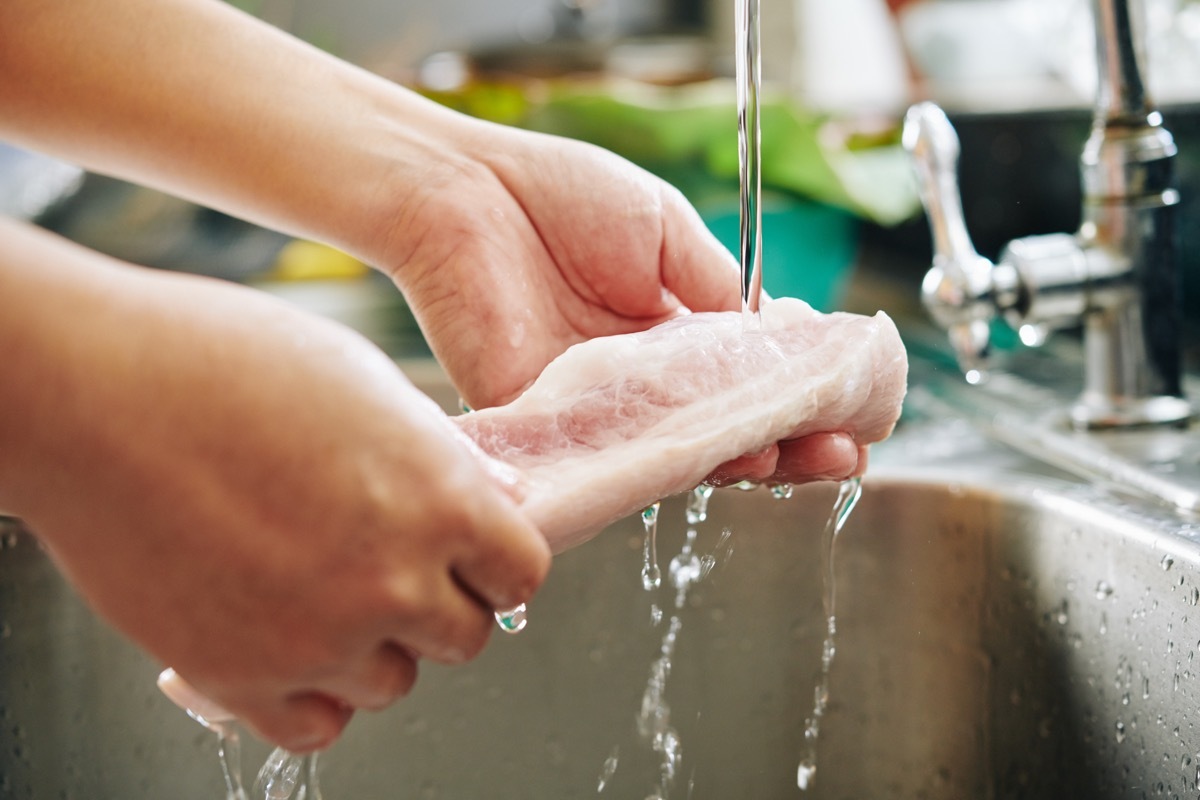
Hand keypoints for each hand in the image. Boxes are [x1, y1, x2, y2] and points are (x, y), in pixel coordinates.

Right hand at [0, 222, 549, 751]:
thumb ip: (445, 457)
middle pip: (465, 637)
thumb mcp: (365, 382)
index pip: (520, 574)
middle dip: (441, 604)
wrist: (96, 394)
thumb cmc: (224, 364)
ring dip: (376, 648)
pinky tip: (288, 636)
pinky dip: (314, 693)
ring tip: (325, 590)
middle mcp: (392, 581)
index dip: (498, 562)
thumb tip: (502, 500)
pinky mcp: (239, 677)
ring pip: (393, 683)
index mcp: (440, 499)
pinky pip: (315, 724)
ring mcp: (317, 638)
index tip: (473, 554)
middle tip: (392, 565)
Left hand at [382, 122, 861, 485]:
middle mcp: (643, 379)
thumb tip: (781, 339)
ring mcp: (600, 408)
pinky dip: (674, 464)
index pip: (749, 381)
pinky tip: (725, 458)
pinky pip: (617, 460)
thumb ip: (720, 292)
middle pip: (726, 429)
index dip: (801, 398)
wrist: (467, 193)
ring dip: (748, 461)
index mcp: (674, 331)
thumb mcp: (668, 231)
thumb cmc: (562, 197)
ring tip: (802, 457)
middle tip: (844, 453)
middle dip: (793, 446)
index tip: (853, 408)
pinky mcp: (551, 427)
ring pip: (682, 455)